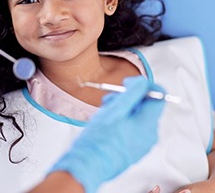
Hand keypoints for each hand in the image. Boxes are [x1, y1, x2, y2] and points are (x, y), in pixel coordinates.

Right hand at [49, 76, 165, 192]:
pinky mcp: (133, 149)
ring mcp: (142, 144)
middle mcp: (149, 135)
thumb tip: (143, 82)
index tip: (128, 84)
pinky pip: (132, 128)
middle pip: (146, 106)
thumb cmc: (100, 139)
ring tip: (106, 111)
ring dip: (122, 109)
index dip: (143, 86)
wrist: (88, 164)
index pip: (159, 96)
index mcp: (148, 124)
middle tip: (111, 99)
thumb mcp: (116, 108)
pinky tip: (107, 122)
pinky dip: (121, 120)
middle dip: (128, 98)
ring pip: (137, 116)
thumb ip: (133, 92)